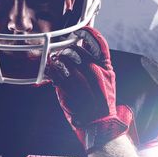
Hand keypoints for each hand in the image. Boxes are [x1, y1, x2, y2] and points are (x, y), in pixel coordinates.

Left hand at [46, 27, 129, 152]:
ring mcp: (82, 80)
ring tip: (57, 64)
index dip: (89, 34)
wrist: (99, 125)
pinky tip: (50, 73)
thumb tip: (82, 50)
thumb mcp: (106, 82)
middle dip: (68, 51)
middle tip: (63, 55)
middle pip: (77, 51)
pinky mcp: (69, 89)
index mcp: (106, 69)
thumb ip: (97, 66)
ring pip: (65, 60)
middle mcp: (96, 72)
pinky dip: (51, 71)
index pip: (99, 44)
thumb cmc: (101, 103)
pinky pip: (55, 73)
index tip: (80, 31)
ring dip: (58, 60)